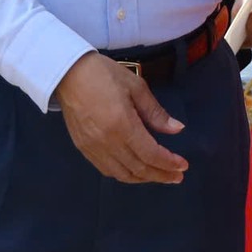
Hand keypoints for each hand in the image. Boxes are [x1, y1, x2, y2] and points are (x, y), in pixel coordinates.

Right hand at [55, 51, 187, 184]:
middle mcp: (107, 142)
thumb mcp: (136, 87)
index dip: (169, 163)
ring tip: (160, 176)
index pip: (151, 154)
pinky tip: (136, 170)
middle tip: (177, 176)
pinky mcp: (83, 148)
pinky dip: (125, 175)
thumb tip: (177, 129)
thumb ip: (155, 112)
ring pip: (123, 174)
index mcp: (122, 125)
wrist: (68, 73)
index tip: (183, 166)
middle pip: (139, 169)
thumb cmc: (104, 74)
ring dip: (144, 179)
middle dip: (161, 175)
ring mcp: (93, 148)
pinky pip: (107, 170)